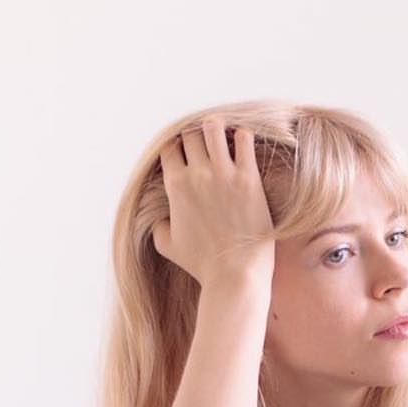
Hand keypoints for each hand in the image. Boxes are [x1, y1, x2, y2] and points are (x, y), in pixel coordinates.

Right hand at [153, 116, 275, 289]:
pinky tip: (244, 148)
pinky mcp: (248, 179)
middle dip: (199, 139)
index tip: (188, 155)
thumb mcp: (168, 246)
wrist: (235, 277)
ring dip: (218, 130)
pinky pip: (244, 140)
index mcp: (175, 185)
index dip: (178, 147)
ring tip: (226, 142)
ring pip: (213, 127)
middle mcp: (196, 174)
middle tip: (211, 150)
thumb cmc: (203, 266)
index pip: (170, 147)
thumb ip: (159, 225)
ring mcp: (223, 174)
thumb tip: (161, 218)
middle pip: (191, 133)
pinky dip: (243, 138)